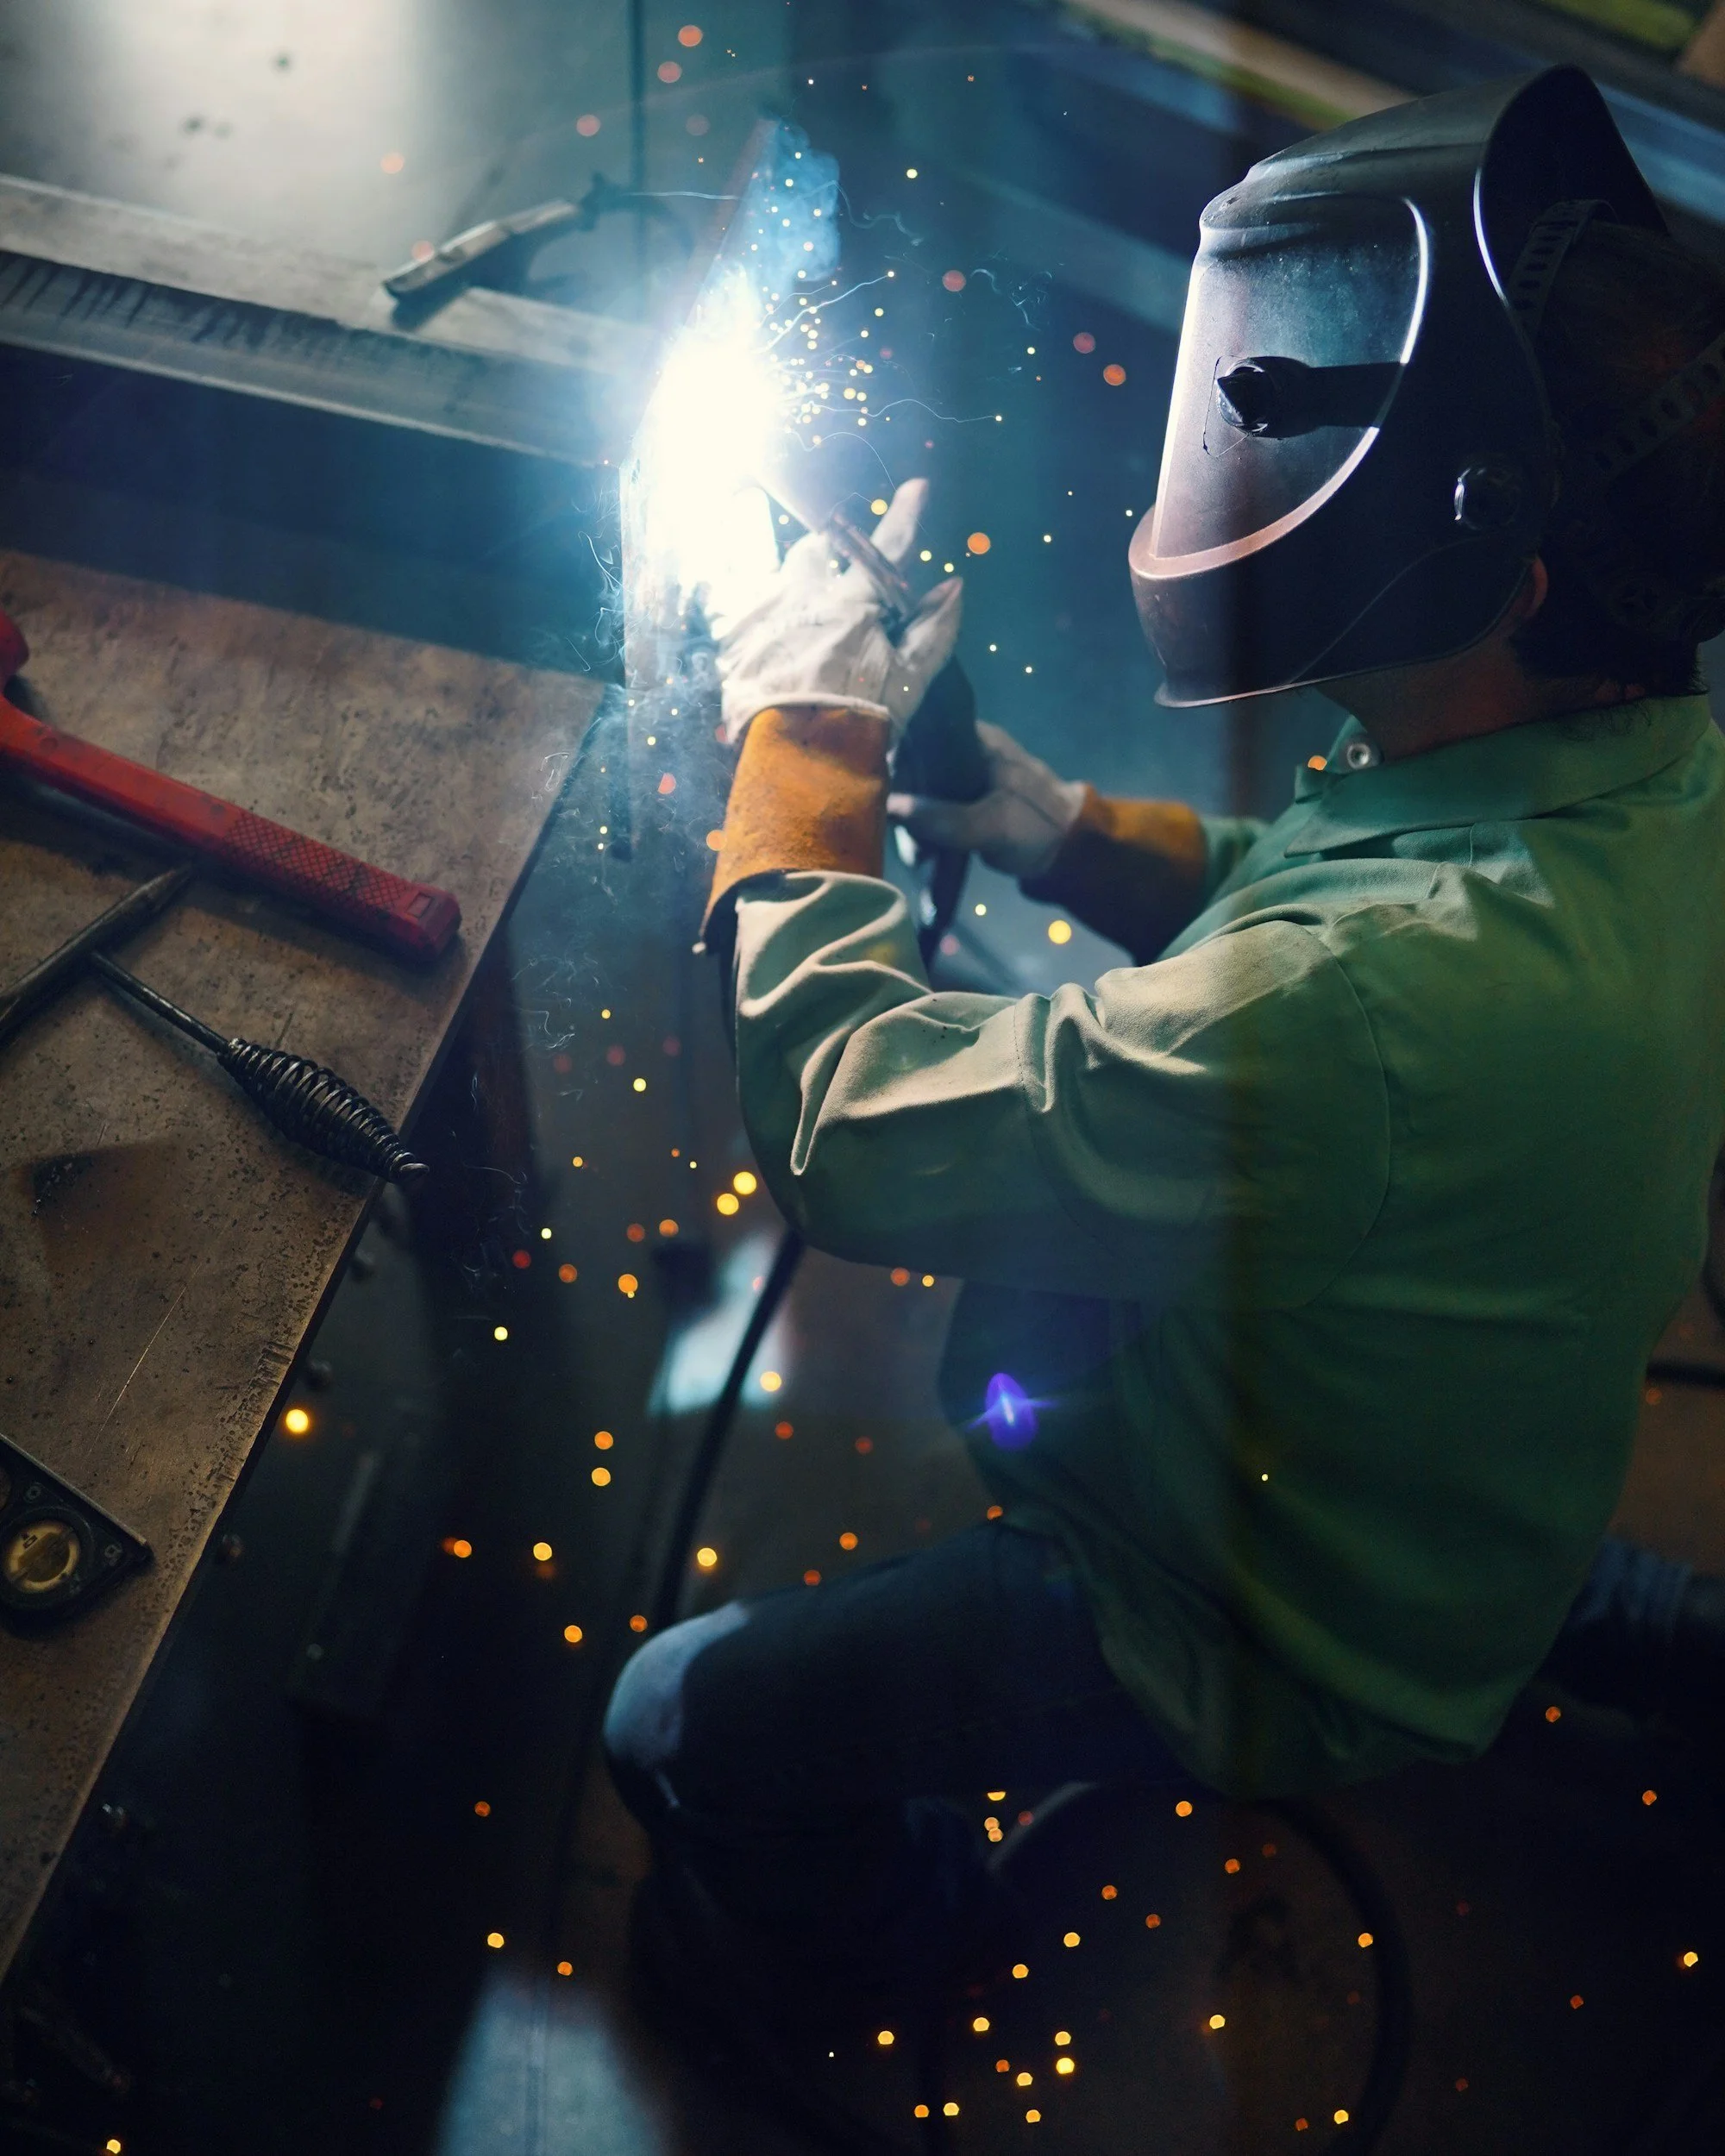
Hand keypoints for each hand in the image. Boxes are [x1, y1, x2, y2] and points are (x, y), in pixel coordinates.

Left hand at [716, 479, 962, 744]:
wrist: (798, 761)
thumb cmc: (862, 721)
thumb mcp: (910, 681)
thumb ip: (934, 631)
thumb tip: (955, 585)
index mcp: (852, 604)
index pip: (886, 549)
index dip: (905, 516)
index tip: (917, 487)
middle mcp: (802, 594)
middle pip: (811, 550)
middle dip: (824, 553)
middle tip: (832, 574)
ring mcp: (761, 611)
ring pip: (769, 571)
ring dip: (784, 581)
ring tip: (791, 608)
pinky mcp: (730, 638)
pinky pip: (729, 603)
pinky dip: (742, 608)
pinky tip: (749, 623)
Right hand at [887, 721, 1085, 877]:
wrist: (1074, 851)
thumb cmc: (1038, 826)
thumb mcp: (992, 823)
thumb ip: (942, 817)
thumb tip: (889, 808)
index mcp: (975, 740)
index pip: (920, 737)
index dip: (898, 766)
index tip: (885, 798)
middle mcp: (964, 753)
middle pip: (915, 772)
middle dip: (906, 811)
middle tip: (913, 845)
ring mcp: (963, 781)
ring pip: (920, 798)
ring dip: (915, 830)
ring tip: (922, 858)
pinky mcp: (963, 807)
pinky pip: (932, 815)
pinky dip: (926, 835)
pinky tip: (924, 857)